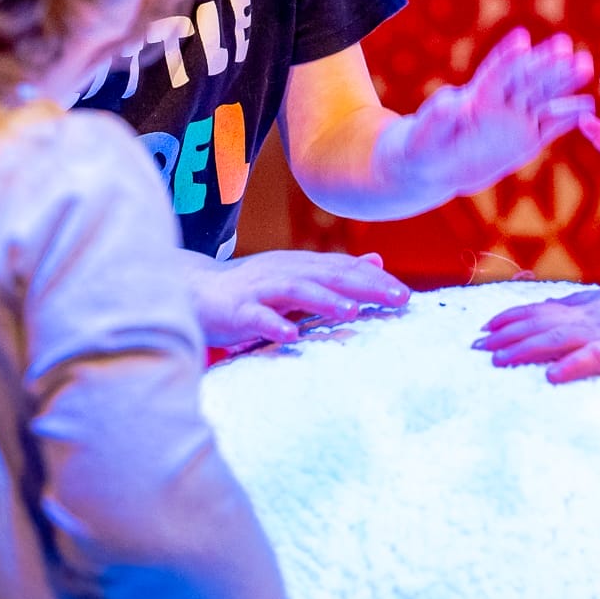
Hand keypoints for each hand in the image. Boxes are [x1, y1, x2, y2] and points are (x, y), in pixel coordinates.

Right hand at [186, 250, 409, 350]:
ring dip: (323, 300)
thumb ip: (335, 271)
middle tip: (397, 299)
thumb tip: (377, 262)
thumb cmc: (251, 289)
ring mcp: (259, 290)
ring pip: (295, 290)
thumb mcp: (297, 275)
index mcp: (300, 265)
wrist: (194, 291)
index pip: (343, 269)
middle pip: (328, 275)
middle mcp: (283, 272)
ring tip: (351, 310)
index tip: (406, 295)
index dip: (375, 280)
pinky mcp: (236, 311)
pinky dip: (274, 325)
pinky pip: (256, 317)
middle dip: (364, 286)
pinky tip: (291, 336)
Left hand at [396, 28, 593, 196]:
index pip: (494, 73)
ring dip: (564, 81)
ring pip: (544, 97)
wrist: (433, 167)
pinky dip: (568, 117)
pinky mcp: (526, 139)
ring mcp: (516, 119)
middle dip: (545, 62)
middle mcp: (500, 103)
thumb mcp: (423, 135)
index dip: (507, 56)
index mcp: (476, 97)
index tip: (522, 38)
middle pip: (525, 79)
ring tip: (587, 64)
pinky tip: (588, 106)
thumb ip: (437, 117)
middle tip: (565, 45)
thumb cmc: (420, 147)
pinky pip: (550, 127)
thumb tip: (450, 101)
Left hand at [473, 277, 599, 382]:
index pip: (537, 311)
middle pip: (536, 325)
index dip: (509, 318)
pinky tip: (551, 376)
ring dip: (523, 349)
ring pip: (554, 340)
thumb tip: (553, 313)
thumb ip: (580, 309)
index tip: (483, 327)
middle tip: (474, 346)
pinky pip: (592, 359)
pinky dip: (570, 366)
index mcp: (581, 308)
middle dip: (503, 336)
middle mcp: (584, 318)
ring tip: (497, 360)